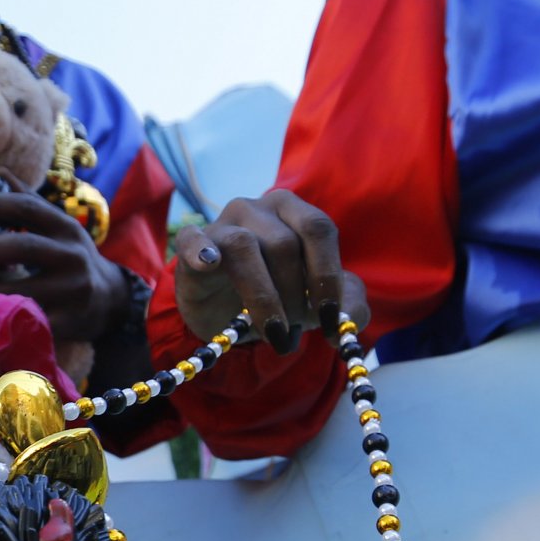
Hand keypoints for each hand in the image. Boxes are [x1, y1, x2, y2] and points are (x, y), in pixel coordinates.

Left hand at [0, 190, 130, 343]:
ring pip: (24, 288)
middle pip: (23, 246)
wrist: (111, 301)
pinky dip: (5, 320)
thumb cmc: (72, 257)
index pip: (27, 207)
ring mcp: (71, 290)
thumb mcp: (60, 228)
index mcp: (65, 227)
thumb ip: (30, 202)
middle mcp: (71, 255)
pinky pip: (31, 320)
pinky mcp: (68, 321)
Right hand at [169, 188, 362, 355]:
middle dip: (294, 295)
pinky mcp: (191, 243)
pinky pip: (194, 240)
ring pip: (246, 246)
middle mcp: (258, 208)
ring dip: (263, 297)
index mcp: (295, 212)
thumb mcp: (319, 304)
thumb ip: (348, 306)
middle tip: (293, 331)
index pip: (318, 229)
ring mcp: (222, 222)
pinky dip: (202, 251)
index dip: (326, 275)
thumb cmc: (279, 298)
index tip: (329, 318)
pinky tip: (210, 264)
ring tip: (271, 332)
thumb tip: (345, 324)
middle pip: (284, 243)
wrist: (227, 315)